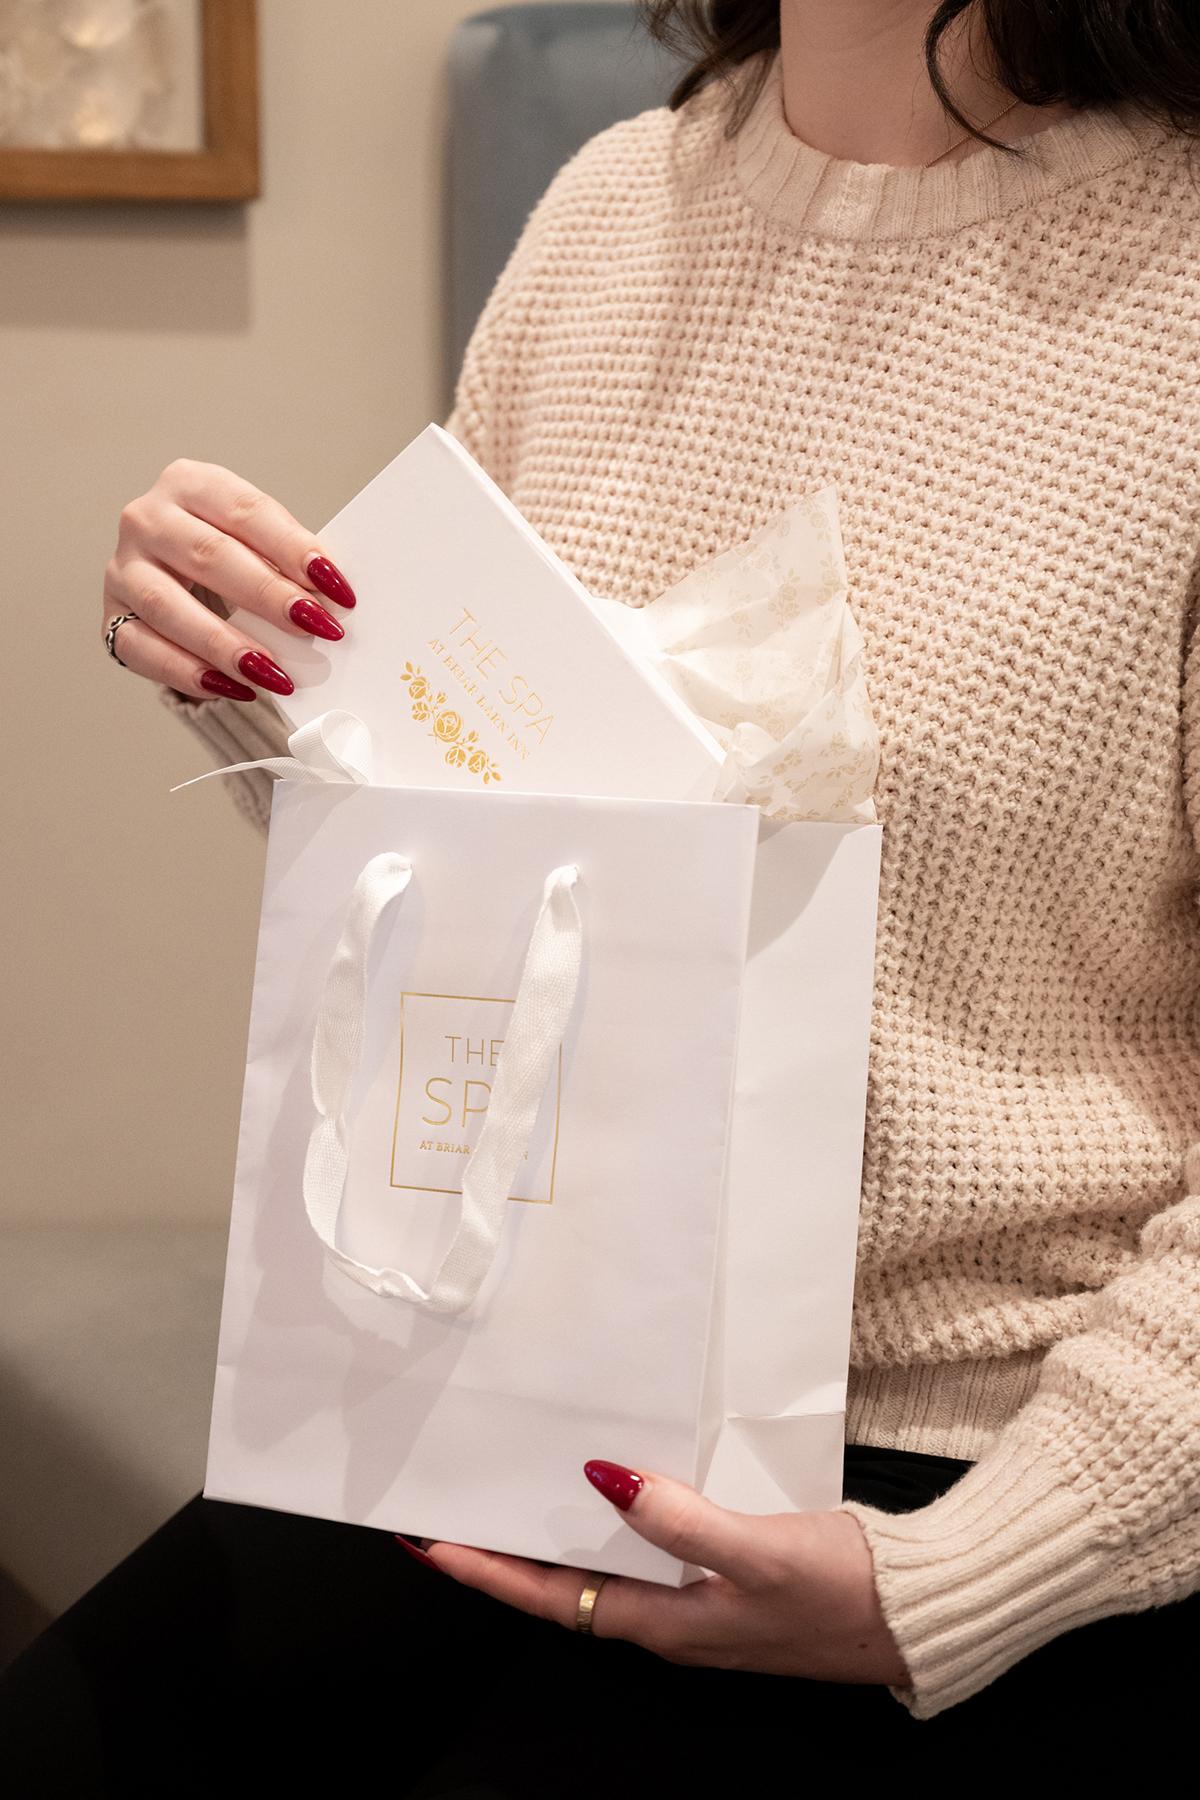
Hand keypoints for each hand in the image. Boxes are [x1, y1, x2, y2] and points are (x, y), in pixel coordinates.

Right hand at [102, 458, 356, 702]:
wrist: (171, 573)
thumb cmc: (229, 554)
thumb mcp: (258, 541)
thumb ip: (287, 563)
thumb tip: (333, 602)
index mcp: (190, 483)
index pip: (247, 512)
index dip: (294, 550)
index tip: (337, 589)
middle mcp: (147, 518)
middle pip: (208, 554)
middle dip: (268, 595)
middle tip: (315, 628)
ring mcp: (123, 568)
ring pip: (168, 605)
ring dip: (226, 644)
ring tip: (274, 673)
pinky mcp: (110, 616)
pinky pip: (142, 648)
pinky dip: (188, 673)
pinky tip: (232, 689)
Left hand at [409, 1460, 908, 1686]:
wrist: (920, 1613)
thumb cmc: (847, 1594)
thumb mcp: (761, 1554)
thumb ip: (683, 1522)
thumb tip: (605, 1484)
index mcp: (667, 1626)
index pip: (552, 1599)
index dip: (486, 1570)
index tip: (430, 1541)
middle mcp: (673, 1621)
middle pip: (566, 1590)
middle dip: (506, 1552)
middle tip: (457, 1507)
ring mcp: (701, 1603)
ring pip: (605, 1570)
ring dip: (555, 1536)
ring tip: (513, 1491)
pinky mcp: (729, 1579)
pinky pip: (648, 1552)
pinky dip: (615, 1522)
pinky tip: (615, 1485)